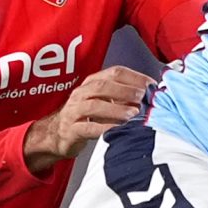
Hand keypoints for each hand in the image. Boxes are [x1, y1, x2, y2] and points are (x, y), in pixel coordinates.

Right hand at [24, 65, 152, 169]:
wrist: (56, 135)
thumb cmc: (85, 118)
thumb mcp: (103, 103)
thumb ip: (123, 97)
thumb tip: (151, 95)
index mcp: (92, 83)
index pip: (114, 72)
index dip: (134, 77)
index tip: (152, 85)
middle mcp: (82, 93)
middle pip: (103, 85)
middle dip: (125, 90)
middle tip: (143, 97)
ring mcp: (74, 111)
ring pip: (94, 105)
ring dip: (116, 108)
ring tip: (133, 114)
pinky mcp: (71, 130)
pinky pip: (87, 128)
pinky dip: (103, 128)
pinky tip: (117, 130)